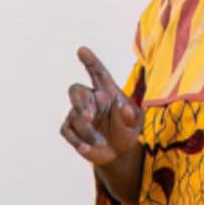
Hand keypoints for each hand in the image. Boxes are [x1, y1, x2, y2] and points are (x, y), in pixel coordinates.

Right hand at [61, 47, 142, 169]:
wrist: (118, 153)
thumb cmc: (128, 132)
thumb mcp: (136, 124)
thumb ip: (130, 115)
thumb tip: (122, 107)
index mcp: (107, 92)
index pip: (97, 73)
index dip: (90, 61)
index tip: (82, 50)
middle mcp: (90, 99)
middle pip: (76, 91)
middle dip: (80, 103)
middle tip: (89, 117)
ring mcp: (78, 114)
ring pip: (75, 117)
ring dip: (88, 132)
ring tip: (101, 143)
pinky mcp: (70, 128)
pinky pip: (68, 131)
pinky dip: (78, 140)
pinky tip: (87, 148)